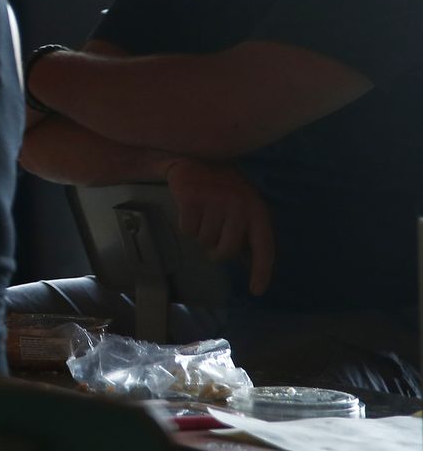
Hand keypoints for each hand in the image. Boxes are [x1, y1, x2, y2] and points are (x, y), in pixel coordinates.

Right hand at [165, 158, 274, 295]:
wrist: (195, 159)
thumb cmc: (222, 188)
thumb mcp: (242, 206)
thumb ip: (246, 230)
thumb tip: (245, 261)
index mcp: (257, 210)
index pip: (264, 247)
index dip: (261, 271)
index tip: (256, 291)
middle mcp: (239, 206)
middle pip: (226, 250)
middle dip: (216, 252)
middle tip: (210, 244)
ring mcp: (215, 201)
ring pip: (204, 240)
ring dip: (200, 235)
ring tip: (202, 216)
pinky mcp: (192, 199)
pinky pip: (188, 230)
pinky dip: (186, 226)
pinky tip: (190, 211)